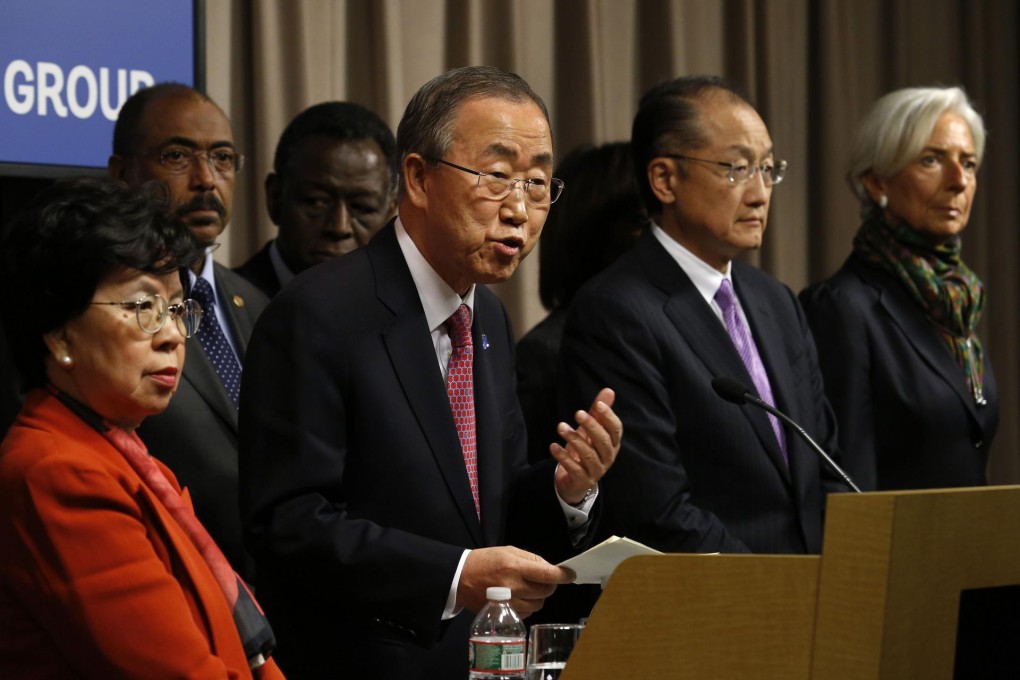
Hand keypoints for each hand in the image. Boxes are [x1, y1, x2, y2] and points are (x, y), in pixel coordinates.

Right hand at [456, 546, 574, 616]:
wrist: (461, 578)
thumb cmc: (486, 561)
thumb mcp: (509, 551)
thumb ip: (532, 559)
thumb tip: (551, 569)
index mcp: (515, 567)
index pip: (547, 574)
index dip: (562, 575)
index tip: (571, 575)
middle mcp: (514, 587)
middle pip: (546, 591)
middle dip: (549, 585)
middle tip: (543, 579)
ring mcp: (510, 603)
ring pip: (539, 604)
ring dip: (539, 596)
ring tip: (528, 588)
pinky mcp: (505, 615)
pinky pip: (528, 612)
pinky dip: (529, 605)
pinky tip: (520, 597)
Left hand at [551, 387, 621, 504]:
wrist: (576, 481)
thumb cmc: (586, 450)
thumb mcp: (591, 430)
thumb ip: (598, 412)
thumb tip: (608, 390)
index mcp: (612, 444)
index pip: (615, 429)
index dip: (608, 416)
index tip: (597, 404)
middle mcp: (608, 458)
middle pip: (603, 441)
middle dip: (591, 426)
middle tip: (577, 412)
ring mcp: (596, 470)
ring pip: (588, 455)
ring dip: (574, 439)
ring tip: (560, 427)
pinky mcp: (582, 480)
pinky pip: (574, 468)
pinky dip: (563, 457)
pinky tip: (553, 446)